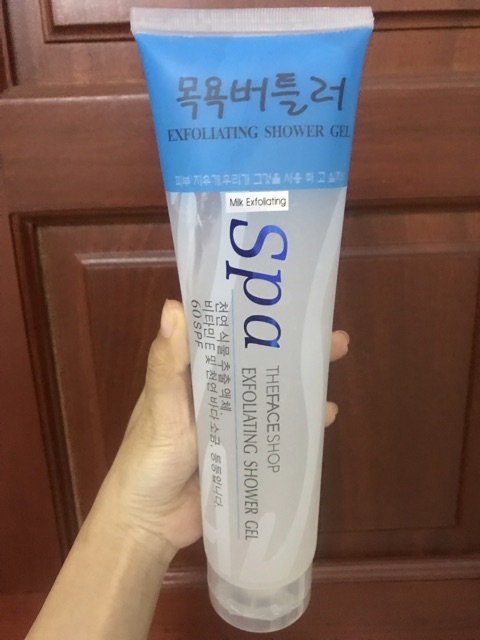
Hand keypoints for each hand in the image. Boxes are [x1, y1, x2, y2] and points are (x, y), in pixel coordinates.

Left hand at [110, 300, 348, 552]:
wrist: (150, 523)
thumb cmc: (147, 459)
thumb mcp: (159, 408)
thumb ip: (167, 364)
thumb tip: (173, 306)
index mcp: (193, 376)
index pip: (226, 337)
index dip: (253, 319)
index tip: (284, 301)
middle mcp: (216, 394)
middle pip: (258, 364)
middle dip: (292, 348)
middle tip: (330, 335)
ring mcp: (234, 424)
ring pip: (272, 394)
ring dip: (302, 380)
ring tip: (334, 363)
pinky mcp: (246, 453)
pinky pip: (277, 431)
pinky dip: (300, 422)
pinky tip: (325, 414)